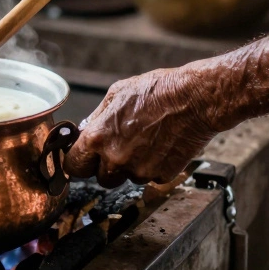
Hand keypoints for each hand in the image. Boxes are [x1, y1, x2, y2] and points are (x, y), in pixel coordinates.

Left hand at [63, 69, 220, 187]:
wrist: (194, 99)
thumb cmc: (157, 91)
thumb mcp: (117, 94)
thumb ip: (96, 118)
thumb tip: (84, 132)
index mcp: (98, 138)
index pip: (74, 165)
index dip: (79, 162)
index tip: (84, 159)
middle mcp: (115, 159)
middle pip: (101, 178)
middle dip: (107, 165)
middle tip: (122, 146)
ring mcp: (139, 170)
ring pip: (127, 179)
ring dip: (132, 166)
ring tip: (146, 141)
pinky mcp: (161, 175)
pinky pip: (151, 178)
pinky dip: (154, 166)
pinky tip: (162, 146)